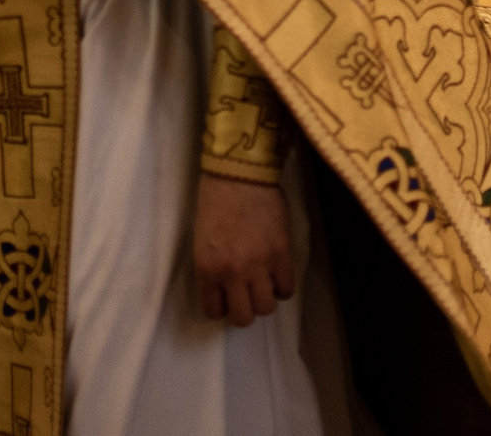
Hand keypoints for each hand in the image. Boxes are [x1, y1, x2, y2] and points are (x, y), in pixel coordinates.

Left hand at [193, 174, 294, 326]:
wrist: (239, 173)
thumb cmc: (215, 200)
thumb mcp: (203, 240)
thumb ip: (214, 267)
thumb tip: (227, 285)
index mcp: (207, 269)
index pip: (214, 311)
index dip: (221, 307)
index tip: (226, 297)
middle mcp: (232, 274)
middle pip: (243, 317)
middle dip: (244, 310)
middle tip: (246, 295)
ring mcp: (259, 266)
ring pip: (266, 308)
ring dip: (265, 300)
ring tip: (264, 285)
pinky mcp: (281, 254)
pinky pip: (287, 288)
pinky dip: (283, 287)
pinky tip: (278, 275)